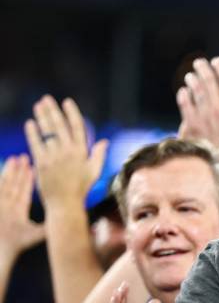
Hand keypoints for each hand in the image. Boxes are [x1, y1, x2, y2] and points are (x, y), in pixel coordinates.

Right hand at [0, 155, 44, 260]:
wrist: (0, 249)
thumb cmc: (16, 244)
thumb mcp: (36, 234)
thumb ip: (48, 226)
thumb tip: (65, 222)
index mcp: (19, 210)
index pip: (24, 191)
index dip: (28, 180)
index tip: (33, 168)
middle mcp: (9, 205)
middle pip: (15, 183)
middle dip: (20, 171)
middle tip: (25, 157)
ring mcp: (1, 204)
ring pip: (6, 183)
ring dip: (10, 171)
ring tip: (15, 158)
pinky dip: (0, 177)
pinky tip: (3, 167)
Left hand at [24, 95, 107, 210]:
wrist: (65, 203)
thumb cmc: (81, 188)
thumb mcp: (95, 171)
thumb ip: (99, 154)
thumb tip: (105, 141)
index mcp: (82, 152)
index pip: (77, 127)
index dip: (72, 113)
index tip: (67, 102)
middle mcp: (68, 152)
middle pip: (59, 125)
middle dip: (52, 110)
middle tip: (46, 99)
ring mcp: (54, 157)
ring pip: (47, 132)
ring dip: (41, 117)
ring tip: (37, 106)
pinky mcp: (42, 163)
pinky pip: (36, 143)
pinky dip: (33, 133)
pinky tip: (30, 123)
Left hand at [177, 57, 218, 171]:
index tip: (218, 61)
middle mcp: (217, 110)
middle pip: (208, 80)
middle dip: (203, 67)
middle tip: (200, 62)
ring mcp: (203, 117)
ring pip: (194, 89)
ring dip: (192, 78)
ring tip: (191, 75)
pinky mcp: (191, 124)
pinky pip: (184, 103)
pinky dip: (183, 94)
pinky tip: (184, 91)